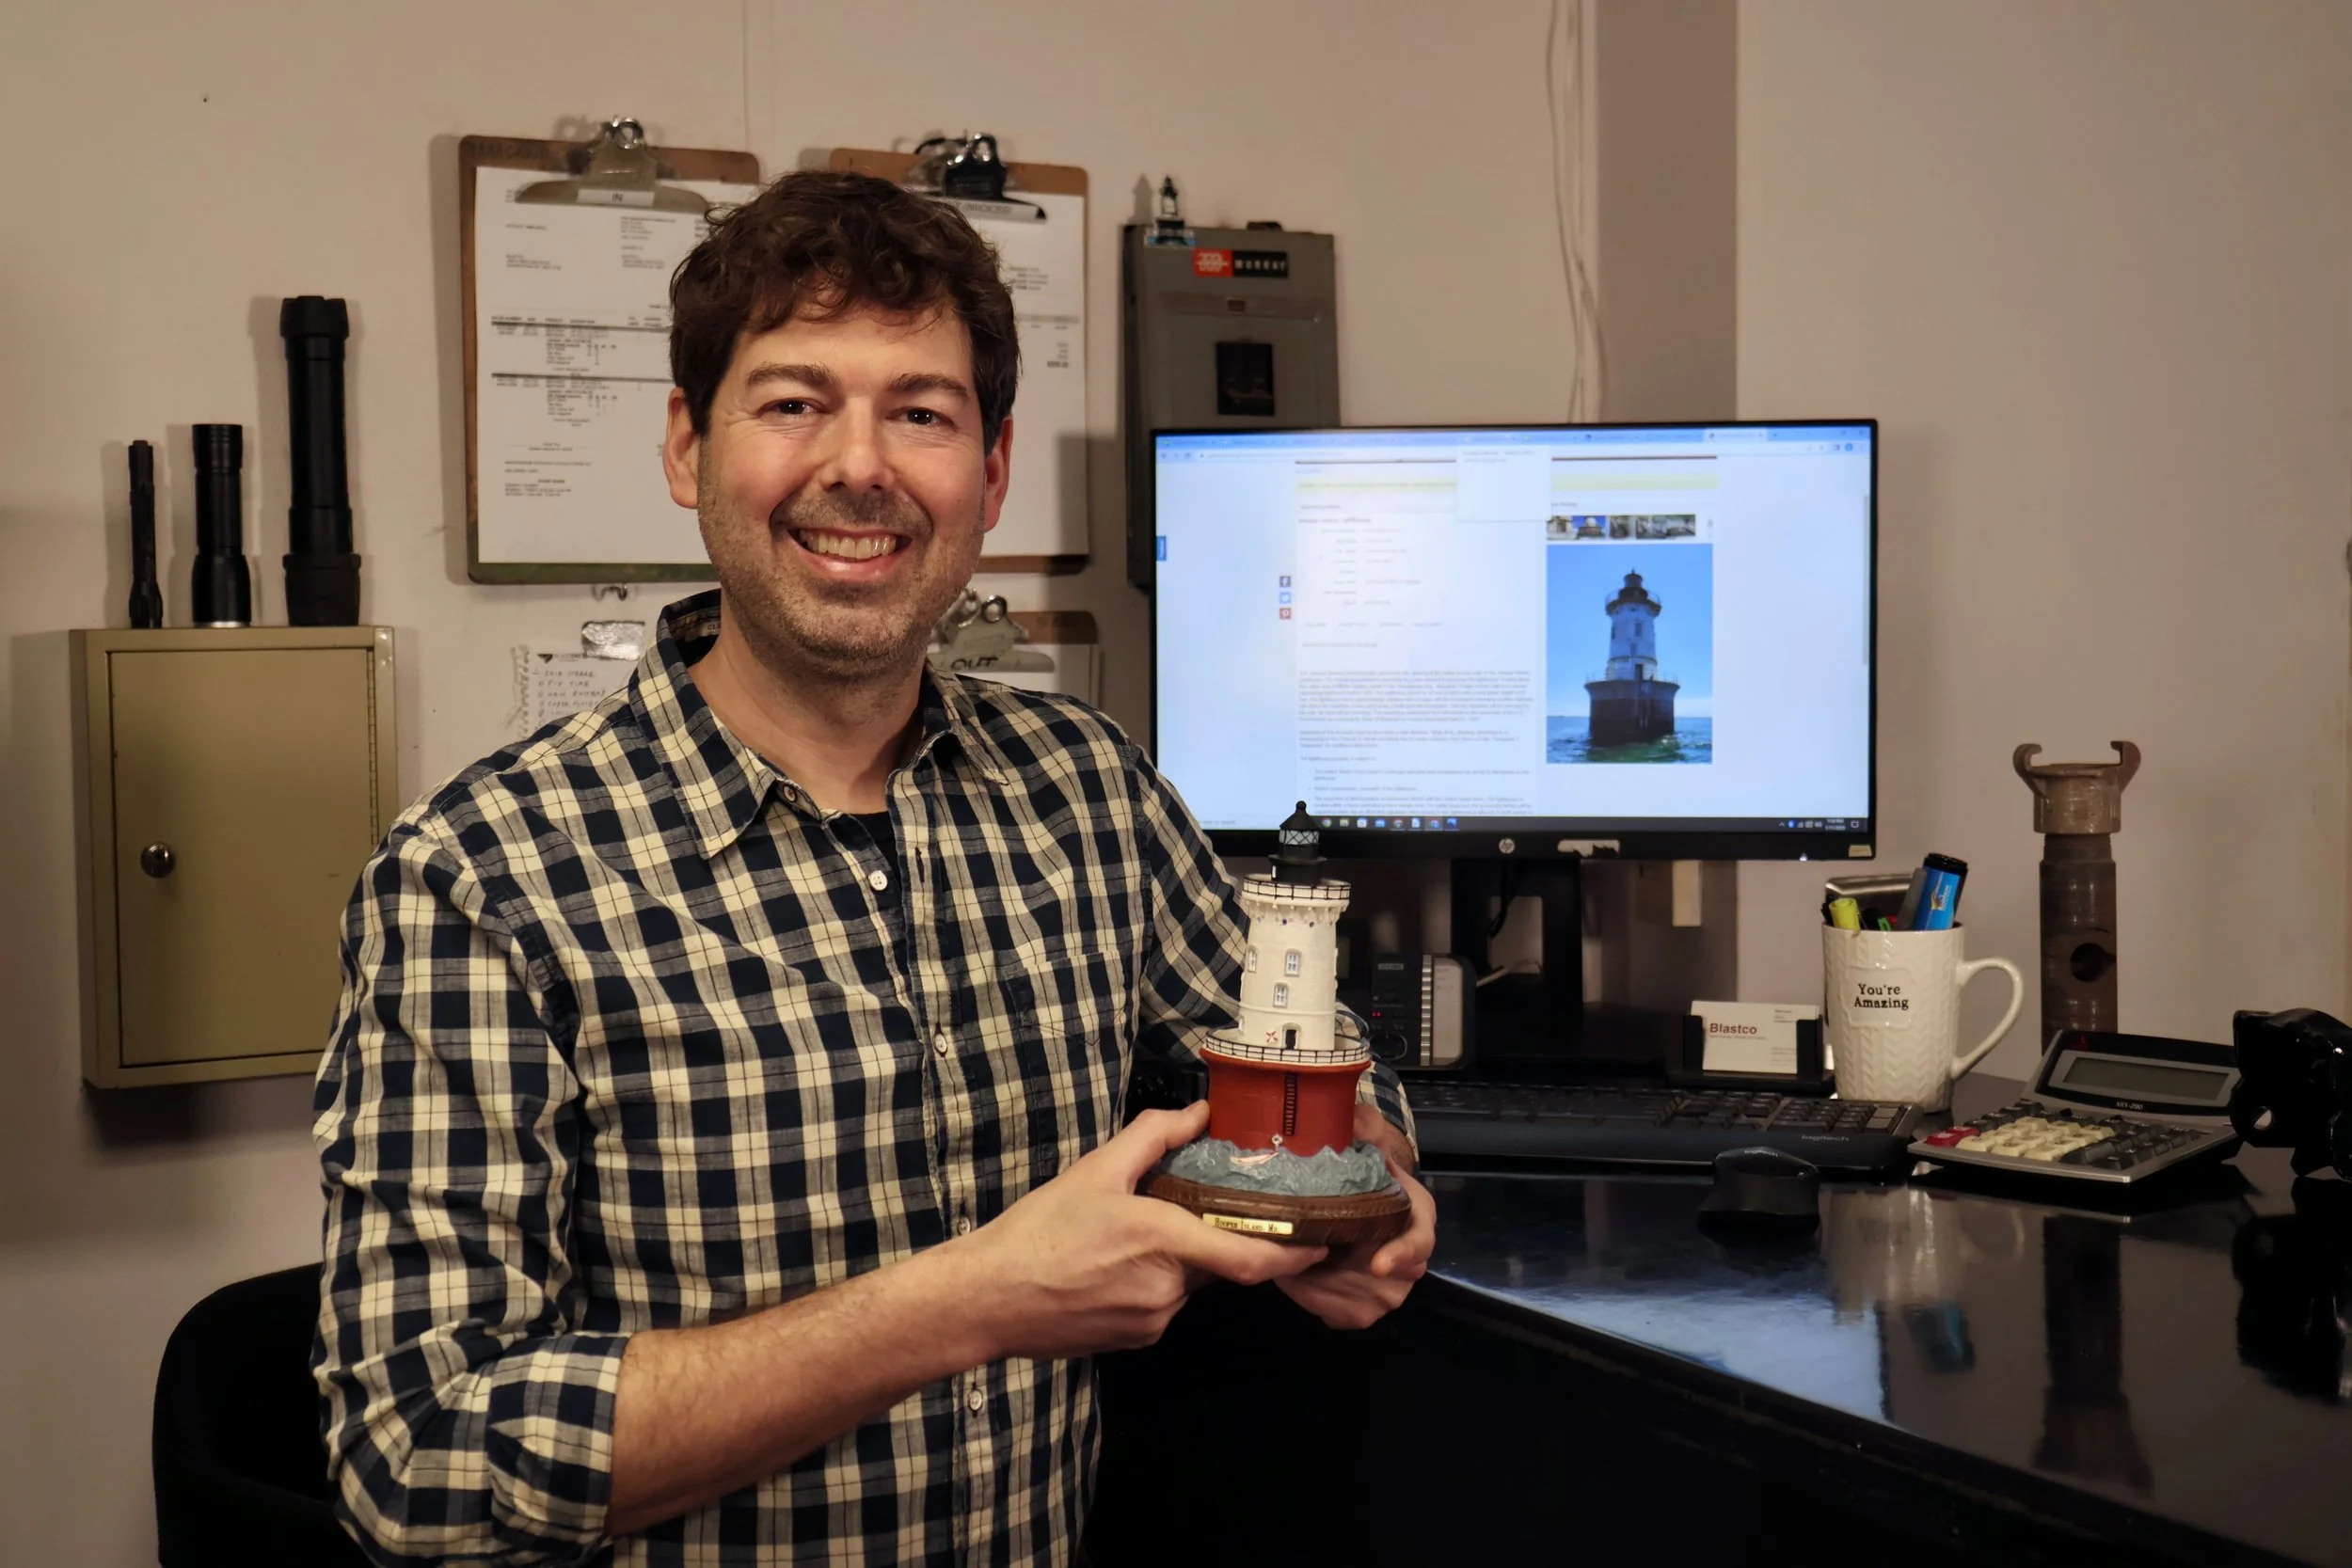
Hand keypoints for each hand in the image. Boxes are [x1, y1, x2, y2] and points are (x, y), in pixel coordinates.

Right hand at [956, 1102, 1326, 1359]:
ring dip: (1176, 1258)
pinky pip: (1163, 1304)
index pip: (1252, 1259)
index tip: (1319, 1240)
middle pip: (1217, 1263)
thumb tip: (1199, 1113)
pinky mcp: (1136, 1339)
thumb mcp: (1095, 1169)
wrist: (989, 1297)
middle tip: (1186, 1210)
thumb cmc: (1038, 1233)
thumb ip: (1154, 1135)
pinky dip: (1154, 1281)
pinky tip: (1112, 1267)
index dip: (1294, 1252)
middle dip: (1211, 1236)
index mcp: (1164, 1241)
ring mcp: (1154, 1320)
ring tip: (1126, 1237)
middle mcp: (1168, 1288)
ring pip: (1188, 1283)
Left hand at [1276, 1102, 1435, 1330]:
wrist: (1346, 1197)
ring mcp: (1387, 1289)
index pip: (1420, 1241)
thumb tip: (1355, 1120)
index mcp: (1416, 1216)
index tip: (1378, 1262)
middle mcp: (1409, 1260)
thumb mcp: (1360, 1138)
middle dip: (1342, 1274)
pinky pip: (1337, 1314)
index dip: (1402, 1253)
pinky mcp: (1360, 1308)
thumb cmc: (1359, 1167)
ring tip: (1288, 1259)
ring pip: (1356, 1301)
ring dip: (1319, 1285)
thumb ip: (1360, 1126)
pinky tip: (1292, 1275)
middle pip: (1386, 1282)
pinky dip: (1311, 1298)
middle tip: (1301, 1257)